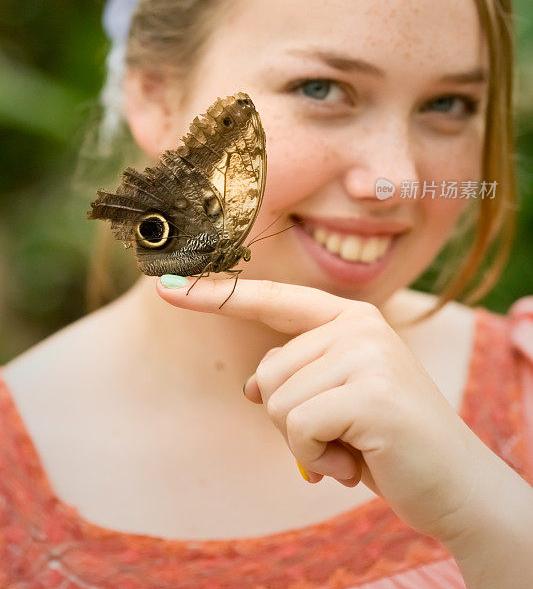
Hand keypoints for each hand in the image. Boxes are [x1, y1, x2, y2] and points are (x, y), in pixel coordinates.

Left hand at [156, 275, 496, 545]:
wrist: (454, 483)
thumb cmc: (389, 441)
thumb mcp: (338, 400)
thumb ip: (298, 379)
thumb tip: (250, 387)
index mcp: (350, 319)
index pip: (273, 301)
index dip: (217, 295)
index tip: (167, 288)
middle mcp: (358, 325)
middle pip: (268, 373)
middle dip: (291, 419)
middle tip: (342, 436)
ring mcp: (367, 354)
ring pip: (276, 401)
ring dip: (305, 443)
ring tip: (352, 447)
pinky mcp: (370, 392)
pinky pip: (296, 427)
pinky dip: (314, 458)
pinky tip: (354, 463)